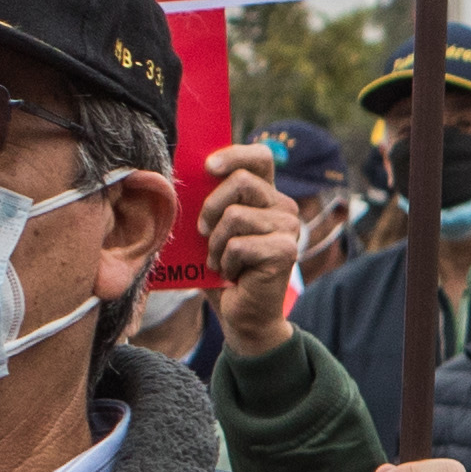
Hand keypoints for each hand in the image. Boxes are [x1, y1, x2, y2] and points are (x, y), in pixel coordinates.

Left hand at [196, 146, 303, 356]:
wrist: (241, 316)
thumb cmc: (220, 271)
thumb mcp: (208, 230)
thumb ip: (205, 202)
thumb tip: (181, 177)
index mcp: (266, 196)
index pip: (261, 157)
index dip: (235, 154)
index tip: (208, 168)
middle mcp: (284, 207)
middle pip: (241, 181)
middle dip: (211, 208)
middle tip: (204, 235)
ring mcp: (289, 228)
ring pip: (235, 215)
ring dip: (216, 244)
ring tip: (220, 261)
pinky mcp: (286, 251)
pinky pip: (239, 244)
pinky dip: (225, 262)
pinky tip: (233, 275)